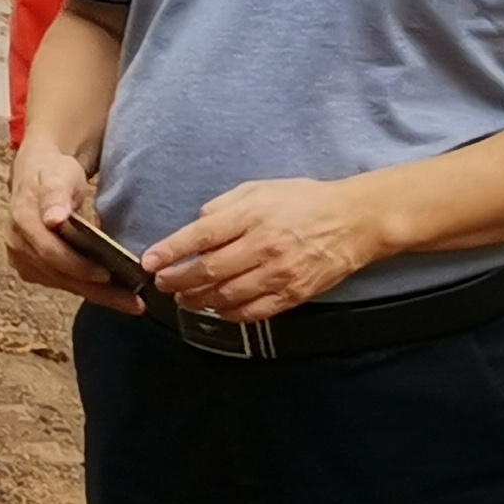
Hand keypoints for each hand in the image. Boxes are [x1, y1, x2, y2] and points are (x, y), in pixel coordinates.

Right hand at [5, 140, 145, 313]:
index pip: (51, 253)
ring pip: (63, 283)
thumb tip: (53, 219)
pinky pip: (61, 283)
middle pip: (59, 275)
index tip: (109, 275)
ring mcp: (21, 258)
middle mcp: (17, 244)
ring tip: (130, 302)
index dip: (79, 267)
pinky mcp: (30, 268)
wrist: (36, 174)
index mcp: (22, 220)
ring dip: (96, 295)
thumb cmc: (53, 173)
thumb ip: (55, 196)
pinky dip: (87, 288)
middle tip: (134, 302)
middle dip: (98, 291)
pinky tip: (111, 293)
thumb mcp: (58, 175)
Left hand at [146, 177, 380, 323]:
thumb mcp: (258, 189)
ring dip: (198, 301)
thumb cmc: (302, 201)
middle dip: (177, 281)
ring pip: (227, 296)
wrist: (354, 221)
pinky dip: (230, 315)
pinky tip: (217, 310)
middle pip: (208, 271)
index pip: (200, 237)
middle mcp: (263, 246)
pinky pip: (254, 312)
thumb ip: (223, 208)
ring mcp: (279, 274)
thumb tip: (195, 227)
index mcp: (251, 216)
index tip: (149, 261)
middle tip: (162, 283)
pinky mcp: (294, 295)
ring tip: (183, 299)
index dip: (170, 252)